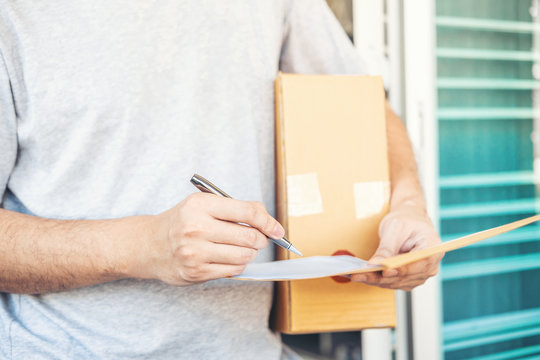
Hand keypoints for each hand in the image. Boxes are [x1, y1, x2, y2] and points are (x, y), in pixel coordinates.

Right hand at [130, 193, 283, 285]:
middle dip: (261, 239)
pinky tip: (229, 258)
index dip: (268, 222)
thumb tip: (268, 221)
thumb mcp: (204, 204)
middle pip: (249, 236)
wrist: (150, 244)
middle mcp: (196, 228)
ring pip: (244, 256)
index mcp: (200, 205)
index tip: (277, 229)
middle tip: (259, 239)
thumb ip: (236, 208)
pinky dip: (238, 265)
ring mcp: (195, 252)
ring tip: (242, 248)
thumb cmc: (182, 222)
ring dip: (250, 253)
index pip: (248, 212)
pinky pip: (233, 270)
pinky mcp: (196, 272)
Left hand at [350, 202, 441, 290]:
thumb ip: (386, 247)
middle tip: (359, 275)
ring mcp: (420, 275)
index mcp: (433, 249)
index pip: (418, 264)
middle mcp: (430, 266)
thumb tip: (375, 264)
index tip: (384, 272)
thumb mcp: (395, 228)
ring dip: (375, 281)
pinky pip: (392, 282)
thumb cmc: (406, 221)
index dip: (401, 270)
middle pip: (405, 277)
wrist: (410, 221)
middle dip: (380, 277)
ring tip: (356, 276)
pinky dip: (377, 280)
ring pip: (396, 282)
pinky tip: (362, 276)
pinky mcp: (409, 278)